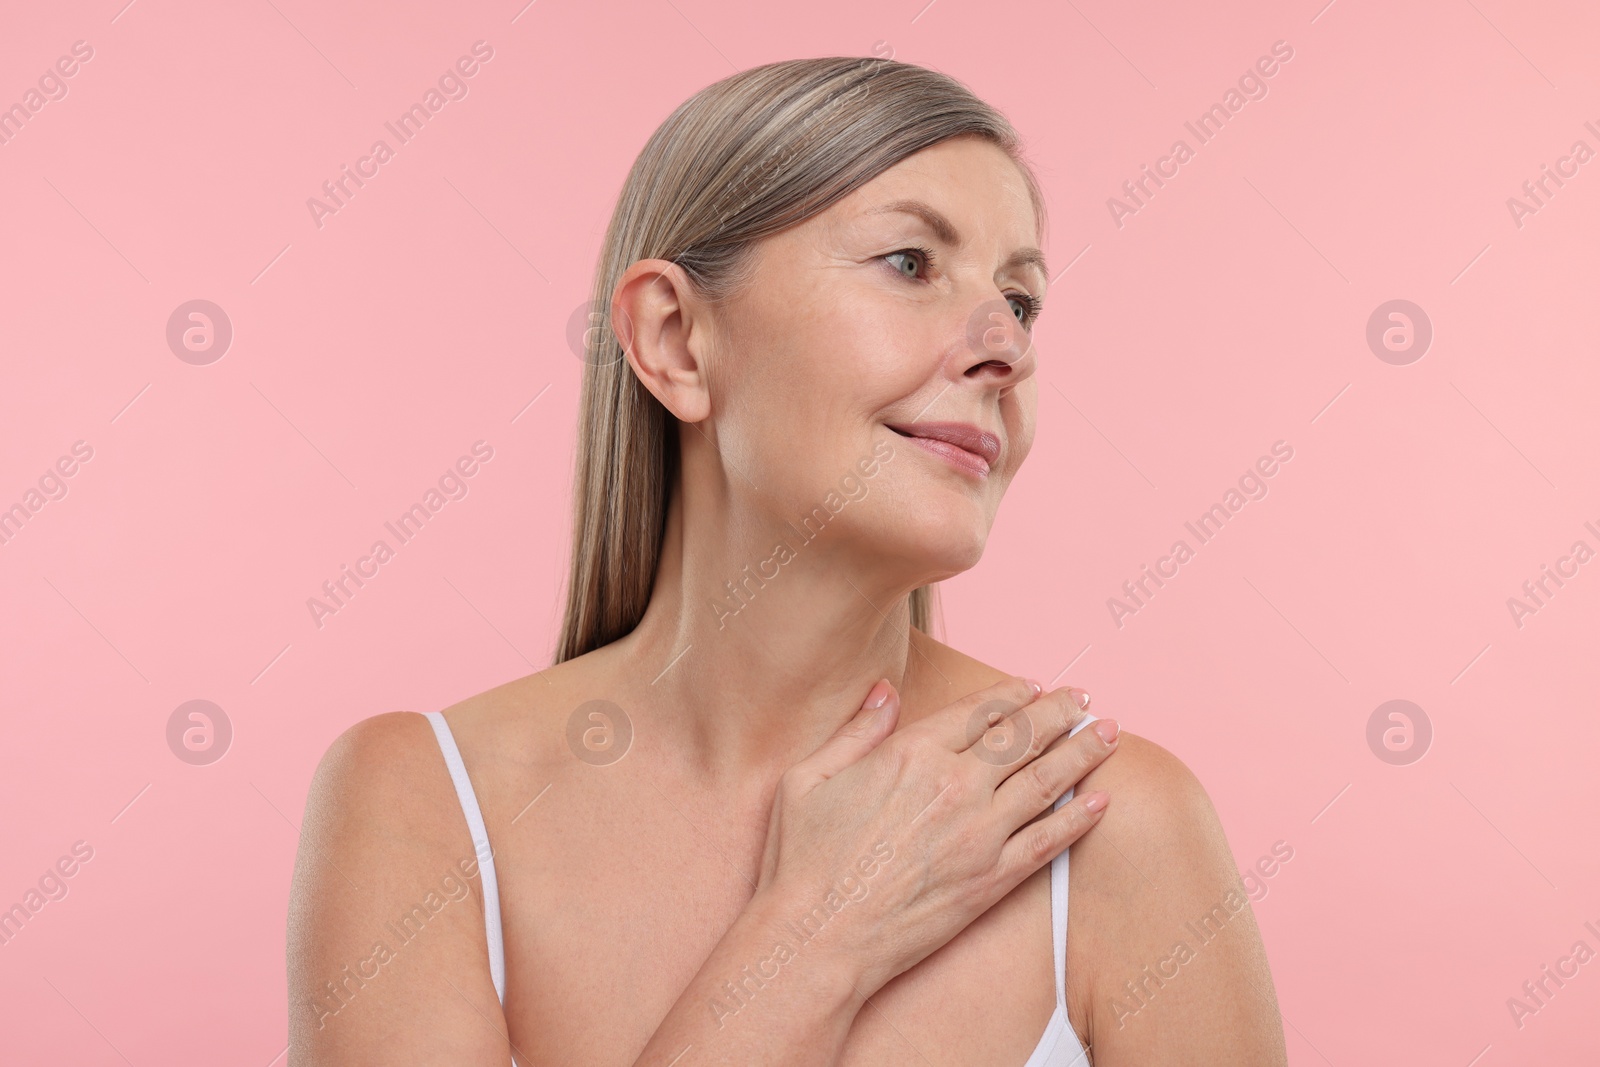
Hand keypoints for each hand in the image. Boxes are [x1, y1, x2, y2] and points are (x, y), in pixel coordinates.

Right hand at [749, 676, 1116, 999]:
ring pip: (1045, 781)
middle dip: (1059, 712)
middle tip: (1082, 697)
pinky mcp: (991, 881)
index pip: (979, 711)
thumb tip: (886, 691)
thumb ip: (856, 730)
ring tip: (1106, 734)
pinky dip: (1077, 819)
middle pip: (1022, 737)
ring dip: (1081, 753)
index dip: (1012, 694)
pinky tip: (1099, 802)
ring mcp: (978, 835)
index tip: (1032, 684)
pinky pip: (1047, 842)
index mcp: (911, 753)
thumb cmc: (801, 861)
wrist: (817, 940)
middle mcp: (954, 786)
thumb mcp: (808, 778)